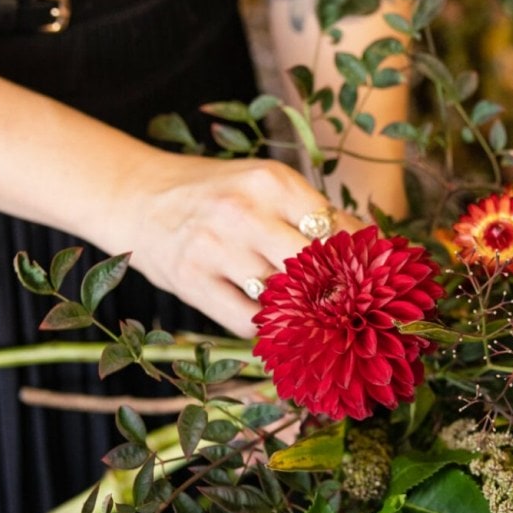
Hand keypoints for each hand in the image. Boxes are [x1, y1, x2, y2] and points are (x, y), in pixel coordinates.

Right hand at [100, 153, 364, 337]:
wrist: (138, 197)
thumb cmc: (216, 194)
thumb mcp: (264, 186)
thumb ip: (313, 213)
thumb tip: (374, 251)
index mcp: (273, 181)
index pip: (335, 230)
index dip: (358, 262)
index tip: (372, 282)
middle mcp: (244, 212)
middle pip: (315, 268)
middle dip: (337, 294)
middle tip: (351, 311)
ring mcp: (215, 249)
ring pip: (284, 299)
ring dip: (304, 316)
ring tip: (317, 322)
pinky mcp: (193, 282)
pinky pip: (249, 322)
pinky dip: (270, 331)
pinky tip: (278, 326)